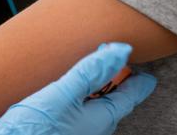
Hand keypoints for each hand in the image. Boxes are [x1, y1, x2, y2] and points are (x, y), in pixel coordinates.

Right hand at [0, 43, 156, 134]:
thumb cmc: (33, 130)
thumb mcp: (62, 94)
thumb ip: (89, 72)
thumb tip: (120, 50)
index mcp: (101, 118)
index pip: (130, 95)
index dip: (139, 78)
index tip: (144, 68)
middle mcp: (91, 126)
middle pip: (113, 99)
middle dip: (116, 80)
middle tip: (116, 60)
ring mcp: (74, 128)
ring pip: (93, 104)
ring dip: (94, 86)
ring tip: (92, 70)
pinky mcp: (57, 127)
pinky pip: (75, 109)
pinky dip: (76, 94)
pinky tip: (64, 89)